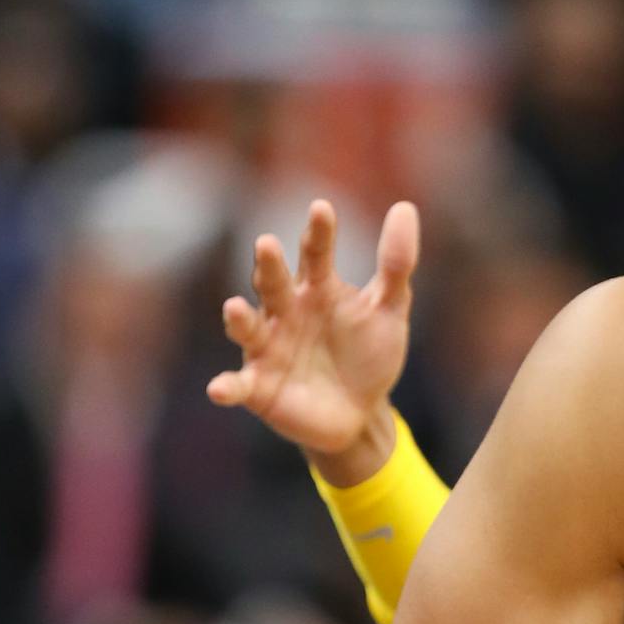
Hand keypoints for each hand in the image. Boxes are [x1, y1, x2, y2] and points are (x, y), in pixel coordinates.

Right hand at [206, 199, 417, 477]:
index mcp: (316, 287)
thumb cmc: (369, 356)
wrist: (361, 416)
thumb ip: (395, 264)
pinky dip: (227, 386)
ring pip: (247, 327)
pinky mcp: (258, 388)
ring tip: (233, 307)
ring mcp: (268, 348)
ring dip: (238, 318)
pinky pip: (239, 385)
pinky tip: (218, 389)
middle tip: (266, 244)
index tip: (321, 209)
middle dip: (268, 265)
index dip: (318, 232)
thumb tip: (404, 207)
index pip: (315, 253)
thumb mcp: (389, 311)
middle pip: (273, 283)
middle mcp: (285, 311)